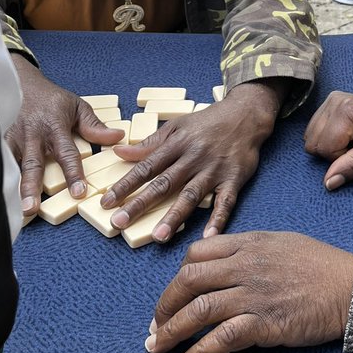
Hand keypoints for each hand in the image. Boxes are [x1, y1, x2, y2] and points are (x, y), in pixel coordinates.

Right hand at [8, 59, 126, 214]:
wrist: (21, 82)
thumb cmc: (51, 98)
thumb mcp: (77, 106)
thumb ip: (94, 125)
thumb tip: (118, 138)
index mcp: (55, 126)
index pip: (66, 153)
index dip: (73, 174)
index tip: (79, 192)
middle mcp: (32, 134)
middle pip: (33, 164)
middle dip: (32, 186)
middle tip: (33, 208)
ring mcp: (13, 138)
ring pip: (12, 165)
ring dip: (12, 187)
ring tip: (13, 208)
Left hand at [97, 81, 285, 242]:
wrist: (246, 114)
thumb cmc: (208, 121)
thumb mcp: (177, 126)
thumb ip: (150, 142)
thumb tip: (120, 152)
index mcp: (177, 144)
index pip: (146, 167)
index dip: (125, 185)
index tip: (107, 202)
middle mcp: (193, 158)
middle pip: (163, 184)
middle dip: (140, 204)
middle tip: (120, 223)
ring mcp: (214, 170)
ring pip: (191, 195)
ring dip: (175, 216)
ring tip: (158, 236)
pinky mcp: (234, 179)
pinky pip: (225, 202)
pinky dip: (218, 220)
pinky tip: (208, 237)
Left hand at [145, 231, 352, 352]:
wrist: (350, 287)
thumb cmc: (322, 266)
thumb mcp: (282, 242)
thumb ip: (251, 249)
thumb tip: (226, 260)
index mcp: (248, 243)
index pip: (197, 254)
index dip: (178, 276)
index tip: (174, 295)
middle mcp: (245, 265)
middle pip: (188, 280)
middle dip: (164, 305)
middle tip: (156, 325)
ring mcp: (253, 294)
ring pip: (198, 310)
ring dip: (171, 332)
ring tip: (158, 348)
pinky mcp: (264, 322)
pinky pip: (221, 338)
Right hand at [304, 92, 352, 189]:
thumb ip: (352, 167)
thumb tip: (329, 182)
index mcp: (347, 110)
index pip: (325, 148)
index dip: (340, 158)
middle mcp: (335, 101)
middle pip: (313, 142)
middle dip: (333, 152)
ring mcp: (330, 101)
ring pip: (310, 137)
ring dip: (330, 146)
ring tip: (352, 140)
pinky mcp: (329, 104)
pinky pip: (314, 130)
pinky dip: (328, 138)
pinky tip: (345, 135)